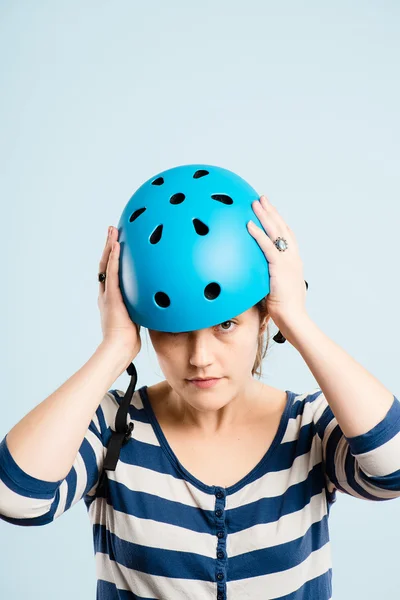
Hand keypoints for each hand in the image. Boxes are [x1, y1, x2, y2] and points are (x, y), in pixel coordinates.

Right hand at [98, 226, 140, 362]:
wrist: (119, 348)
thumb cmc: (128, 340)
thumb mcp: (138, 319)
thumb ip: (144, 308)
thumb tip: (160, 304)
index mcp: (112, 299)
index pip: (112, 274)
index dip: (113, 259)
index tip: (117, 246)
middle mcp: (106, 293)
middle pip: (106, 264)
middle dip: (109, 247)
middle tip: (112, 231)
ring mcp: (107, 293)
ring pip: (107, 264)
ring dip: (109, 246)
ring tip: (112, 230)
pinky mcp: (112, 295)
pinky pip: (113, 272)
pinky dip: (114, 257)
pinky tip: (117, 244)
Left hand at [247, 195, 308, 329]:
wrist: (294, 319)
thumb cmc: (285, 310)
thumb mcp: (276, 289)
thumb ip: (269, 278)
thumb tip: (256, 276)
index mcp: (293, 262)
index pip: (286, 236)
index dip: (278, 222)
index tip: (270, 210)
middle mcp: (293, 258)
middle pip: (282, 228)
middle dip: (271, 212)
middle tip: (261, 198)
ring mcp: (288, 261)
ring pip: (276, 232)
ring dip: (264, 216)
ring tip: (254, 203)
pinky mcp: (280, 267)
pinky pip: (267, 247)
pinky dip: (258, 234)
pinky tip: (248, 224)